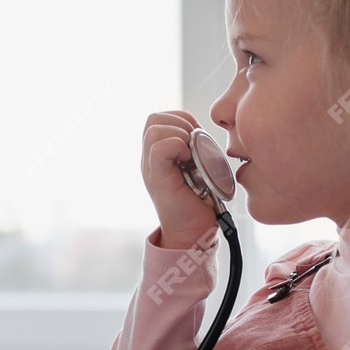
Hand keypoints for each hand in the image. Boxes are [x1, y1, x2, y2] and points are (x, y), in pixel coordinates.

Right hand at [140, 110, 218, 251]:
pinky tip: (188, 161)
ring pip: (154, 129)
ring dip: (179, 135)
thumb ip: (194, 148)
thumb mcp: (198, 167)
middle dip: (180, 123)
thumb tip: (200, 132)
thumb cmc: (200, 202)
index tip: (197, 137)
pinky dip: (177, 147)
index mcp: (157, 153)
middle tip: (194, 144)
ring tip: (190, 154)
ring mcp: (150, 168)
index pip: (160, 117)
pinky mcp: (157, 178)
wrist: (193, 232)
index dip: (182, 118)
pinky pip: (159, 148)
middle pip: (154, 119)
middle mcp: (149, 158)